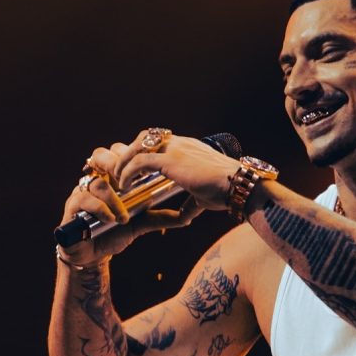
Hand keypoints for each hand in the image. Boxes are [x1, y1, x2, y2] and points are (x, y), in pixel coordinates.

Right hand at [57, 140, 203, 265]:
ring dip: (113, 197)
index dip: (132, 154)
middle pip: (100, 155)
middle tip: (132, 184)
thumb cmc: (115, 232)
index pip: (120, 151)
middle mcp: (96, 179)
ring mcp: (81, 192)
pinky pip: (83, 199)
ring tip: (125, 215)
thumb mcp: (142, 223)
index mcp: (113, 177)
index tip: (149, 169)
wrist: (94, 255)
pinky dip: (102, 209)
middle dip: (118, 166)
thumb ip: (161, 216)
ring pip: (95, 181)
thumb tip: (187, 216)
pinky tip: (114, 220)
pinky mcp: (72, 207)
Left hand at [112, 130, 241, 211]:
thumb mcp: (202, 197)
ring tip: (118, 178)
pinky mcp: (170, 160)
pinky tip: (124, 185)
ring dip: (123, 161)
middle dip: (129, 152)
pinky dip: (127, 172)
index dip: (143, 153)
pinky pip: (139, 161)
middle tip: (121, 172)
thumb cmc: (225, 191)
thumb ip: (189, 204)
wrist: (237, 184)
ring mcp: (175, 149)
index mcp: (188, 148)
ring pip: (138, 145)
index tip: (134, 171)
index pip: (159, 142)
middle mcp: (180, 143)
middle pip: (145, 137)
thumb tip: (183, 218)